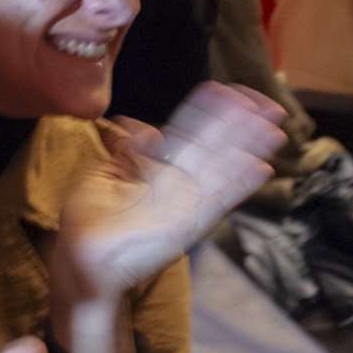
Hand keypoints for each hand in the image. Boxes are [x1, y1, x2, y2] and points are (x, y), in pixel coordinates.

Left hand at [52, 83, 283, 313]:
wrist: (81, 262)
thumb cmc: (90, 220)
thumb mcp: (103, 173)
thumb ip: (126, 150)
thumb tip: (142, 125)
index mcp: (159, 169)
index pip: (191, 132)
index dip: (210, 111)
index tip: (230, 90)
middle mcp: (177, 185)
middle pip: (214, 147)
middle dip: (240, 125)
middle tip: (269, 103)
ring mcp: (183, 205)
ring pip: (221, 168)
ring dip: (247, 148)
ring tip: (271, 127)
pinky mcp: (184, 227)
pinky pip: (214, 201)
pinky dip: (237, 185)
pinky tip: (259, 168)